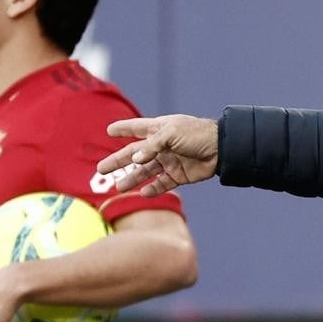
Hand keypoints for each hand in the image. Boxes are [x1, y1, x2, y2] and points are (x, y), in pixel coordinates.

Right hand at [98, 115, 218, 196]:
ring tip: (118, 187)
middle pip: (135, 154)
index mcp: (159, 130)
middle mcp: (162, 146)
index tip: (109, 130)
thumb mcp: (172, 134)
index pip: (137, 128)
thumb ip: (152, 146)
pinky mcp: (178, 175)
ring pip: (146, 172)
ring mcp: (169, 161)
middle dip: (118, 161)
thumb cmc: (197, 134)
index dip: (123, 128)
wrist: (221, 149)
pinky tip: (142, 193)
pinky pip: (161, 184)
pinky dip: (152, 189)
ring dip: (132, 179)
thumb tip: (135, 160)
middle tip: (101, 169)